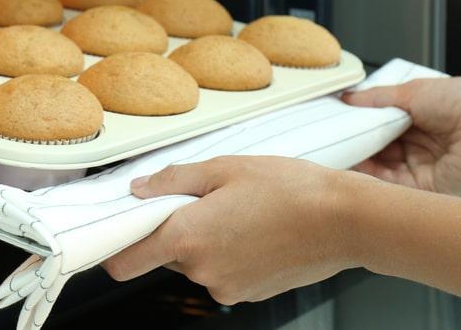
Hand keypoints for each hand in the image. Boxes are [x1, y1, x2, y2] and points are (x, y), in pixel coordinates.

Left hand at [101, 156, 358, 304]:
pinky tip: (254, 228)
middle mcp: (202, 271)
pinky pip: (222, 271)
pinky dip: (228, 252)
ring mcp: (226, 287)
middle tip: (202, 198)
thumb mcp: (225, 167)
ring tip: (239, 210)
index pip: (125, 261)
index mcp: (187, 238)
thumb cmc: (291, 189)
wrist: (345, 220)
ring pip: (195, 262)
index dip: (115, 245)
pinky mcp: (249, 293)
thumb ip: (175, 180)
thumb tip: (141, 189)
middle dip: (174, 228)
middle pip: (164, 254)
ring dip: (204, 239)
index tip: (117, 229)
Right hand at [342, 77, 460, 195]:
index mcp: (417, 120)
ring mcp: (421, 166)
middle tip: (331, 139)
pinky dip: (374, 178)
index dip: (357, 126)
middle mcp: (418, 145)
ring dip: (361, 161)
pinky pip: (394, 185)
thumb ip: (377, 98)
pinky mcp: (427, 187)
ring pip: (381, 168)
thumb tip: (349, 98)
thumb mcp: (411, 92)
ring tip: (338, 151)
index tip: (335, 124)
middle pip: (377, 149)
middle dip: (356, 145)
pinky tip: (357, 167)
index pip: (378, 127)